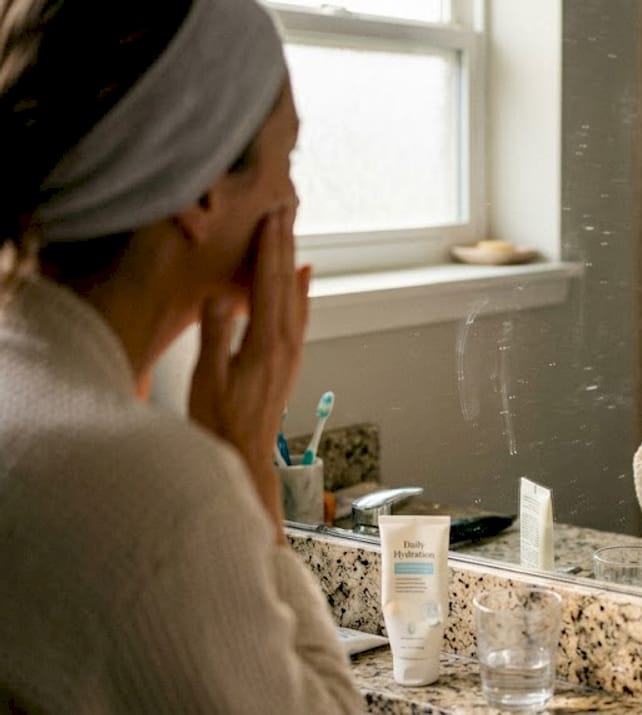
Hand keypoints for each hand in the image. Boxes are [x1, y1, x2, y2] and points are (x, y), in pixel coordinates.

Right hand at [189, 206, 310, 538]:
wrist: (245, 458)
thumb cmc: (220, 423)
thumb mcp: (207, 379)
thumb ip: (216, 335)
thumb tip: (222, 295)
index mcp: (265, 344)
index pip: (269, 284)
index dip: (269, 248)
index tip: (271, 216)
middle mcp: (286, 344)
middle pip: (287, 283)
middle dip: (284, 246)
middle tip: (284, 211)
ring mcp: (291, 353)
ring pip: (296, 296)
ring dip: (291, 263)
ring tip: (289, 235)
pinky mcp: (288, 361)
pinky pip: (298, 314)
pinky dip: (300, 290)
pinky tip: (301, 279)